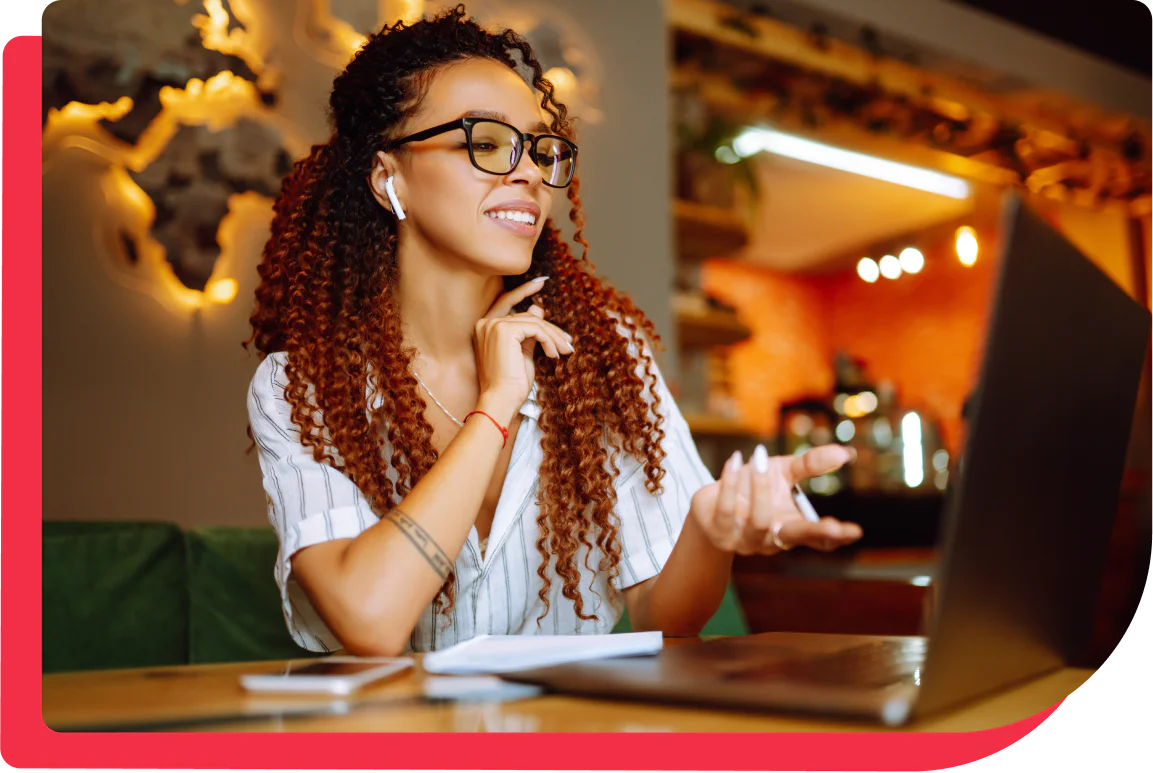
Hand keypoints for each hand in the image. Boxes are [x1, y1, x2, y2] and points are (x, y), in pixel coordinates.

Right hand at [474, 277, 573, 420]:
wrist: (501, 400)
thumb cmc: (510, 383)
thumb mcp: (522, 351)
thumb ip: (528, 330)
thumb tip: (538, 308)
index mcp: (484, 327)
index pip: (505, 302)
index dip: (523, 291)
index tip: (541, 282)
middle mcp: (485, 323)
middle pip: (526, 315)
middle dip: (550, 329)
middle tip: (567, 342)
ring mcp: (493, 325)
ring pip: (534, 321)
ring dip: (553, 336)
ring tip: (565, 351)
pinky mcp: (505, 330)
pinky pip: (536, 328)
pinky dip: (549, 340)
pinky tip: (554, 354)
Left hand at [690, 444, 862, 554]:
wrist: (710, 505)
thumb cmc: (753, 489)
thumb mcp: (783, 473)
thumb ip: (811, 464)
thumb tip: (846, 453)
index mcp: (791, 527)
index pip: (817, 539)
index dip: (835, 537)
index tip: (854, 531)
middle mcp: (771, 538)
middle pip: (795, 537)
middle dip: (815, 532)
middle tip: (833, 525)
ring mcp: (744, 539)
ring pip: (759, 520)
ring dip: (760, 487)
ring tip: (760, 458)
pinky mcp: (719, 531)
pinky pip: (727, 509)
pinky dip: (730, 482)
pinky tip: (735, 460)